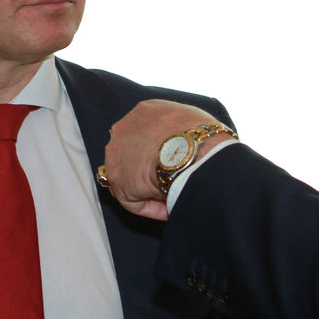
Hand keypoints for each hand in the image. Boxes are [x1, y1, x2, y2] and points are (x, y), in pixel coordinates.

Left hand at [102, 99, 222, 220]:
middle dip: (147, 168)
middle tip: (170, 182)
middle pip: (132, 153)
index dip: (157, 152)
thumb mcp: (193, 121)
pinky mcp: (117, 179)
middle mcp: (124, 127)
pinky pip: (132, 200)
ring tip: (172, 197)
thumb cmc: (202, 136)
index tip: (173, 165)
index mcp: (145, 111)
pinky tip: (168, 207)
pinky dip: (149, 207)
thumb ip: (181, 131)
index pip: (145, 133)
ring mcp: (116, 153)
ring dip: (148, 188)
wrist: (194, 151)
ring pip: (130, 176)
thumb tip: (189, 147)